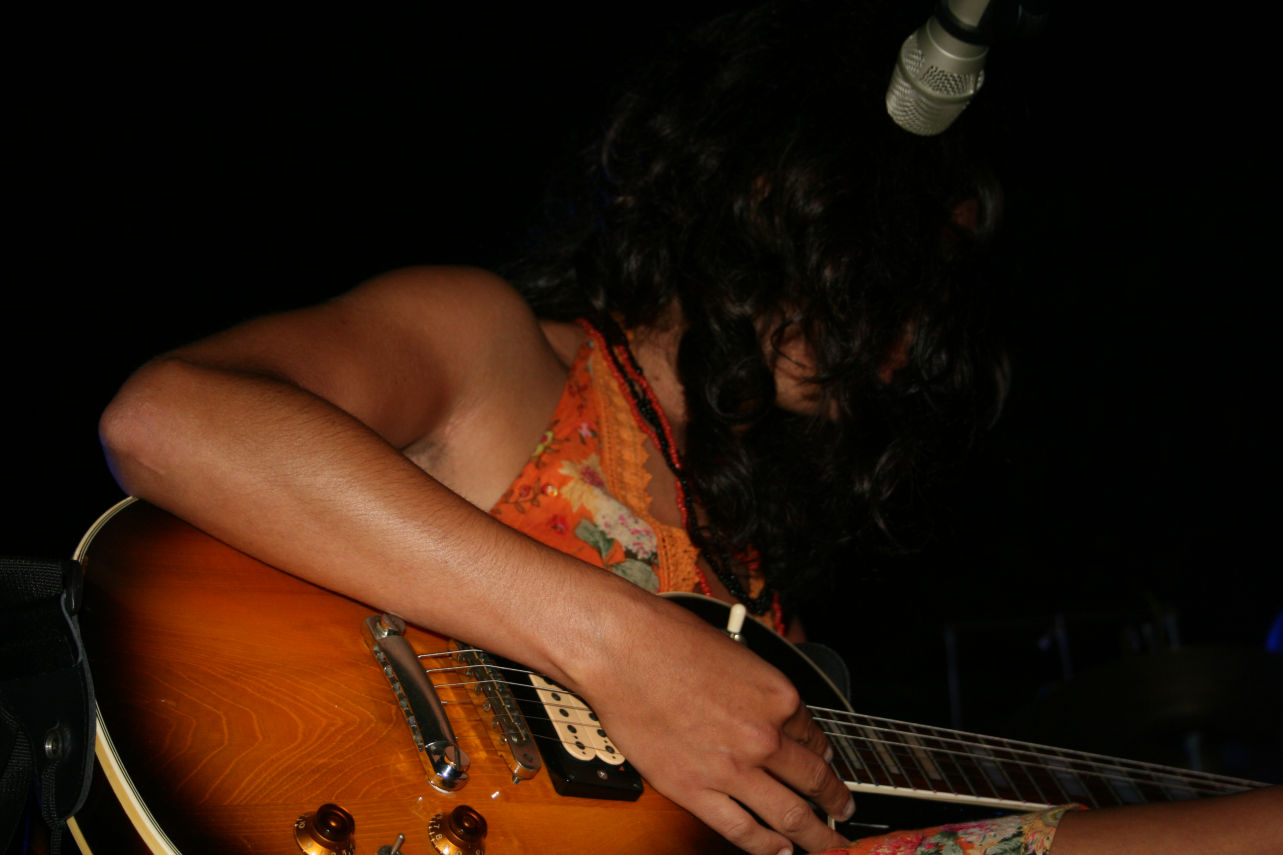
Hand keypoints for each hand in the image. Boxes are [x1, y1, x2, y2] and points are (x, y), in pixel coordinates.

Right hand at [562, 592, 853, 854]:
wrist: (622, 650)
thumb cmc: (667, 640)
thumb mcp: (736, 655)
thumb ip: (757, 691)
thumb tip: (768, 712)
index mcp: (778, 698)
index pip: (814, 737)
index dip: (823, 756)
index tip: (826, 766)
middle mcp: (764, 737)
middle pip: (813, 781)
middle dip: (834, 801)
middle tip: (843, 811)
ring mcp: (732, 769)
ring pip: (789, 816)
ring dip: (815, 836)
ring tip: (827, 845)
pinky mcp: (695, 791)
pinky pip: (742, 830)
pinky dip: (766, 847)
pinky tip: (779, 851)